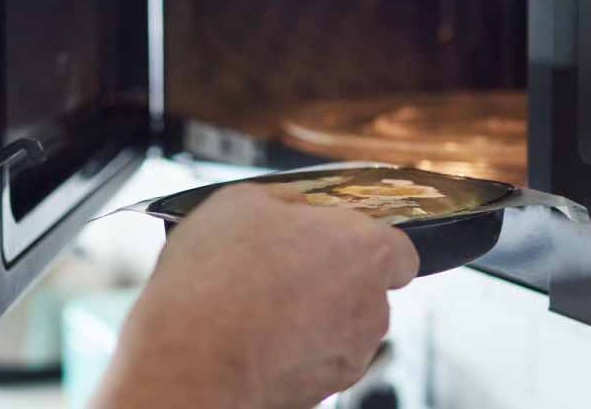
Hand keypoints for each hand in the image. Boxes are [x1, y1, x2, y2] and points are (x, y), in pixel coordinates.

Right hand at [93, 184, 418, 408]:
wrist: (189, 356)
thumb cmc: (219, 275)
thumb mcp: (245, 200)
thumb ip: (289, 200)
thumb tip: (298, 209)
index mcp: (366, 251)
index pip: (401, 251)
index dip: (365, 242)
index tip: (330, 238)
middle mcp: (372, 309)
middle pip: (367, 289)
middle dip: (331, 277)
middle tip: (281, 265)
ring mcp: (348, 356)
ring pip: (340, 327)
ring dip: (311, 315)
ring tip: (256, 303)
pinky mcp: (321, 392)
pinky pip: (314, 359)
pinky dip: (292, 349)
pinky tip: (251, 335)